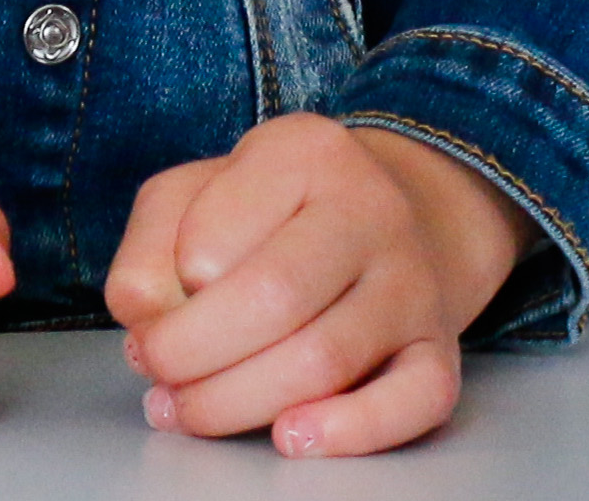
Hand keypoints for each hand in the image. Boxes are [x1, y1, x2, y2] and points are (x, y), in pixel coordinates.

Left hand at [108, 116, 524, 458]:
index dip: (166, 290)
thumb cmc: (269, 216)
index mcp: (304, 152)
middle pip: (272, 299)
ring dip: (236, 404)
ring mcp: (413, 282)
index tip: (159, 302)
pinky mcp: (440, 350)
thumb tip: (147, 319)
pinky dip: (350, 431)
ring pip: (325, 360)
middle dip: (190, 355)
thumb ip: (151, 244)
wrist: (386, 219)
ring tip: (191, 409)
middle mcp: (372, 208)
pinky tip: (291, 436)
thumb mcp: (193, 193)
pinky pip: (413, 401)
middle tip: (158, 371)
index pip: (210, 238)